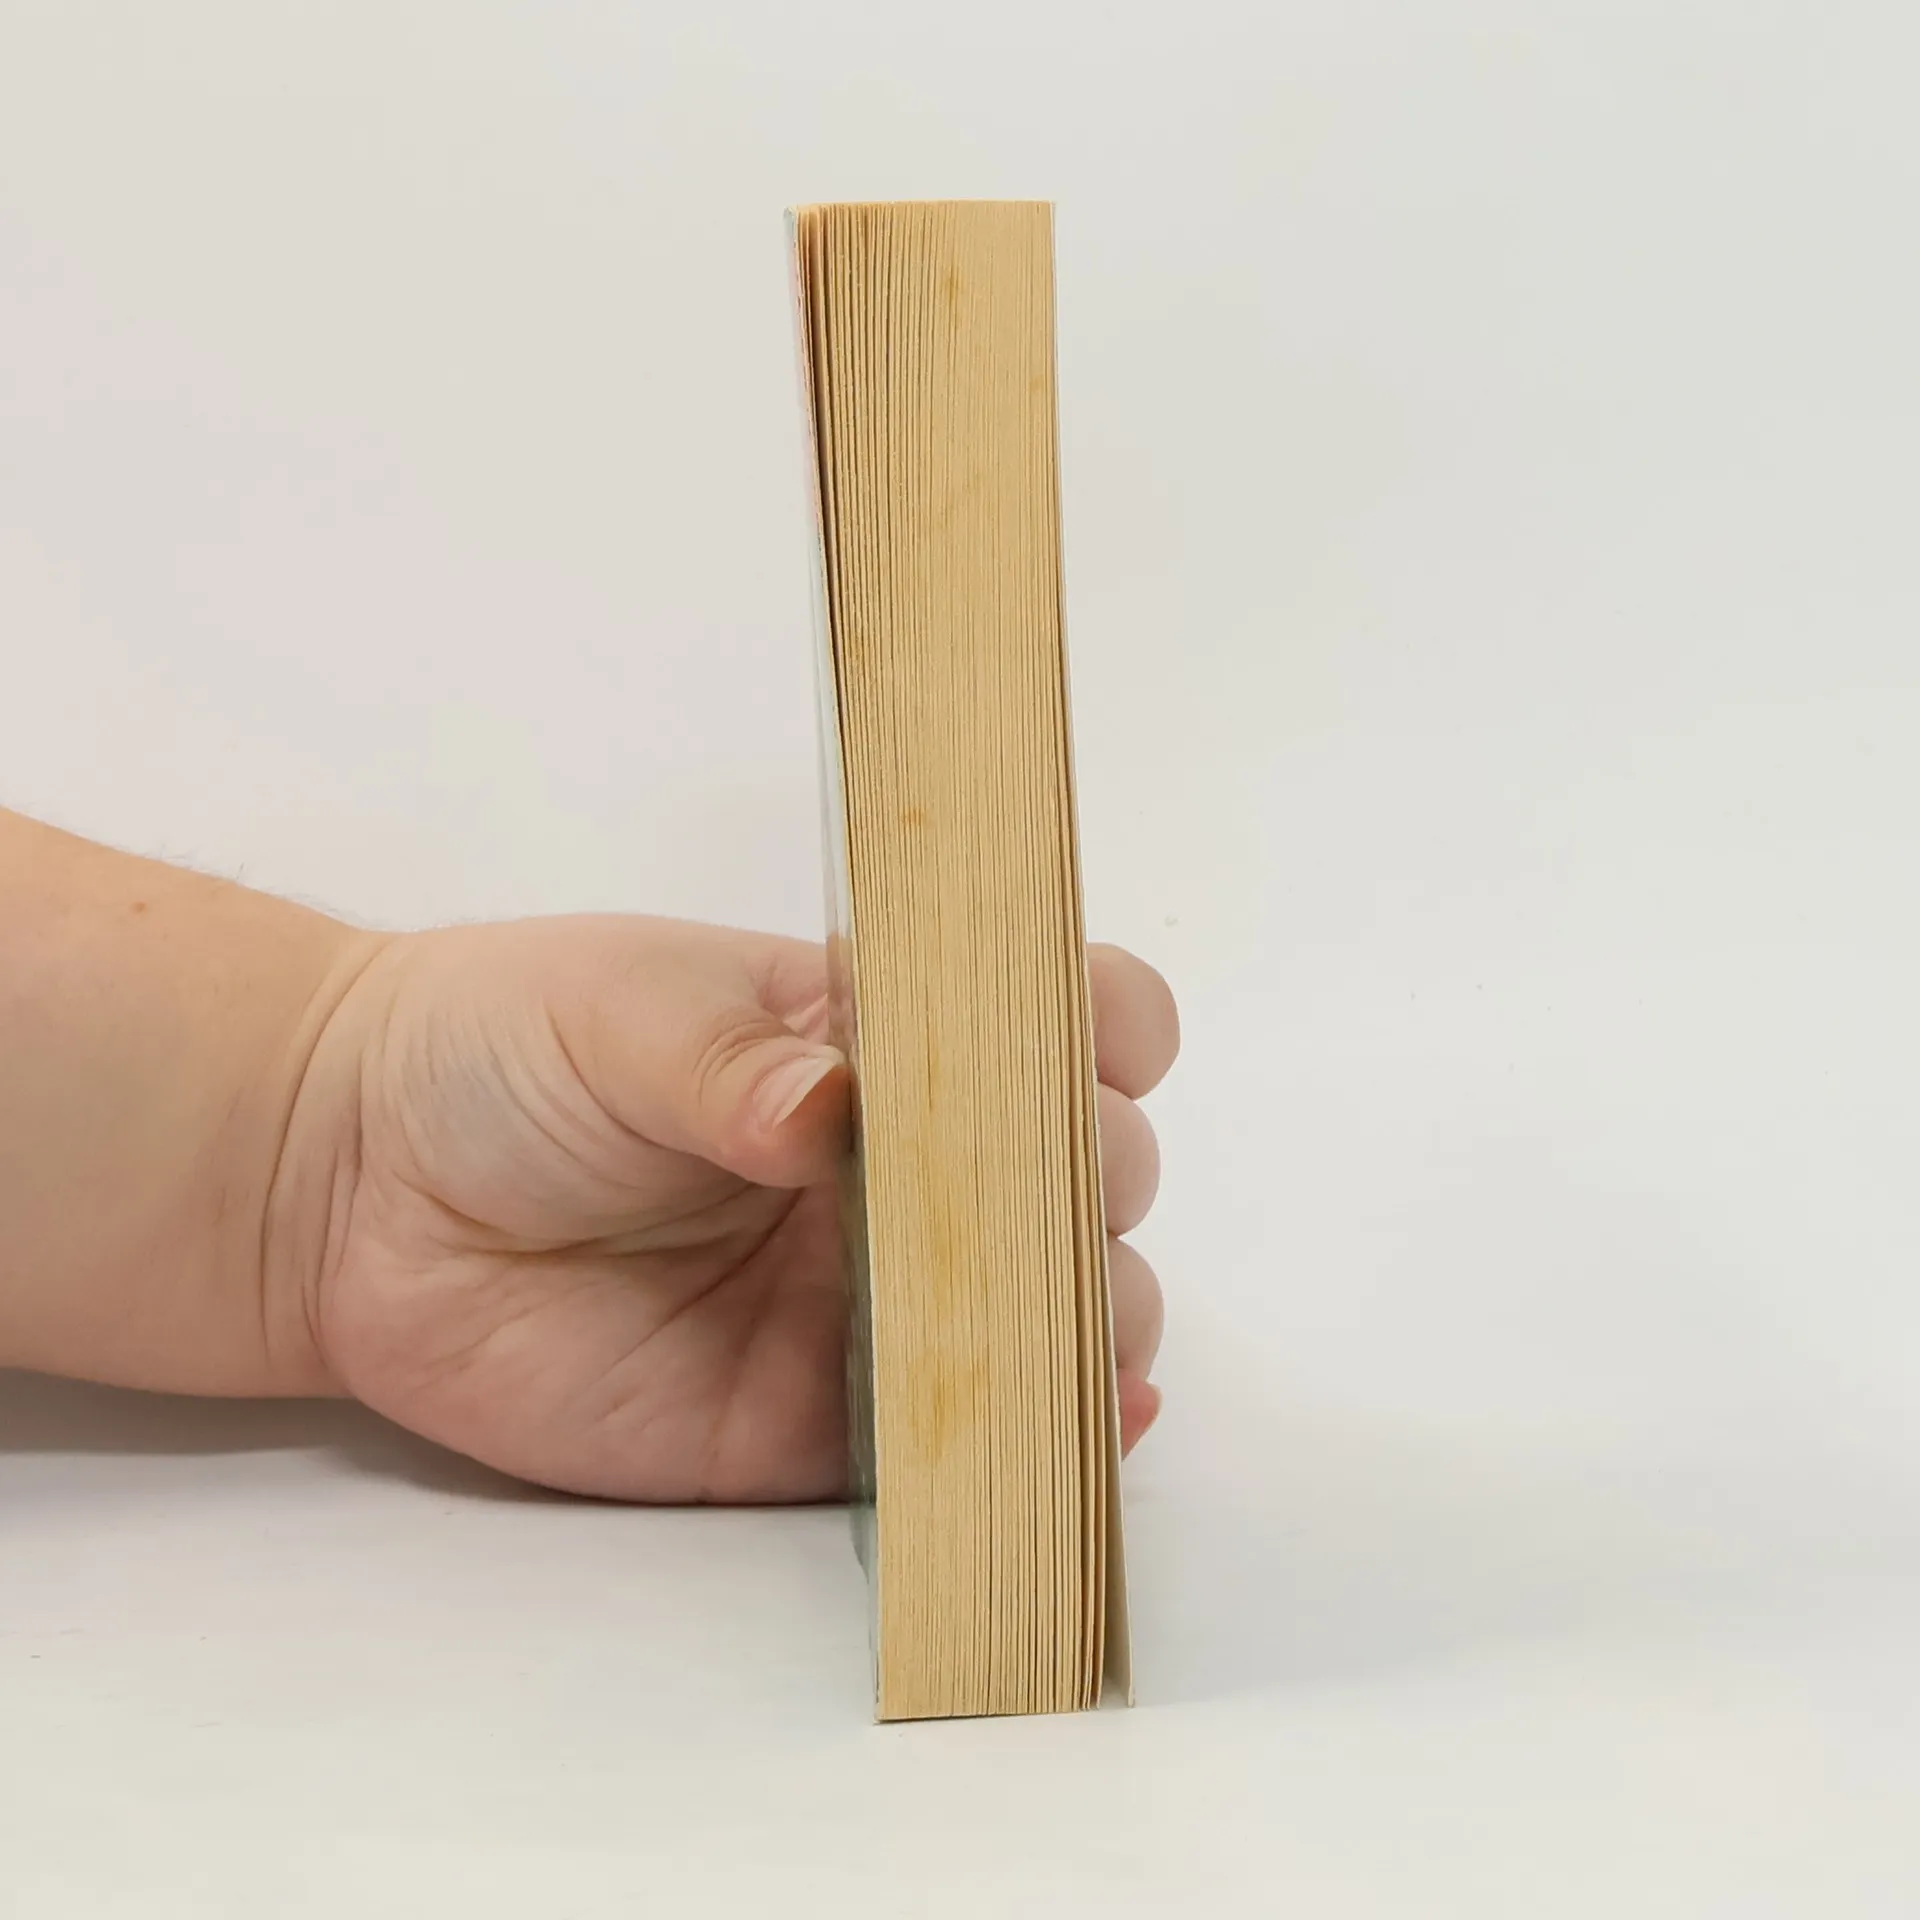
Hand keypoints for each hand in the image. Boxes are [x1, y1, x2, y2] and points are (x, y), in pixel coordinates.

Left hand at [283, 916, 1177, 1500]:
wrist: (362, 1189)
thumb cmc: (504, 1048)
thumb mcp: (626, 1015)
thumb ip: (736, 1065)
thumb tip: (835, 1108)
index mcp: (883, 1039)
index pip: (1058, 1017)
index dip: (1103, 1029)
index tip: (1100, 1051)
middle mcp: (907, 1168)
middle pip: (1084, 1171)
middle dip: (1095, 1183)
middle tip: (1038, 1193)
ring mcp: (870, 1298)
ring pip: (1052, 1315)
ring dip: (1093, 1318)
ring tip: (1074, 1320)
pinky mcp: (814, 1423)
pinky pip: (953, 1445)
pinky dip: (1037, 1445)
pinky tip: (1082, 1429)